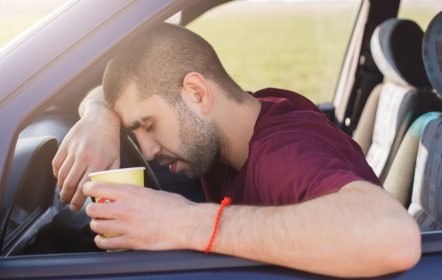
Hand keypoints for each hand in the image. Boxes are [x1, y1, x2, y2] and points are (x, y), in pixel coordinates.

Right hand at [52, 101, 120, 210]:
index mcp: (98, 162)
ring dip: (61, 188)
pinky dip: (56, 174)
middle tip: (68, 203)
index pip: (85, 187)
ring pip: (61, 175)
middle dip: (67, 197)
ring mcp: (72, 150)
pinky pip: (56, 164)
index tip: (76, 207)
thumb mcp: (116, 159)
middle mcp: (84, 157)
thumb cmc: (110, 141)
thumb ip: (110, 175)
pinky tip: (61, 179)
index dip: (78, 200)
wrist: (101, 119)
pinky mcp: (65, 145)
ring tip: (64, 194)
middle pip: (70, 184)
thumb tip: (105, 192)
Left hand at [83, 181, 198, 250]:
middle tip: (96, 210)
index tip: (88, 190)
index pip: (97, 187)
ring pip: (96, 226)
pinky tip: (103, 240)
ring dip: (96, 225)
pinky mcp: (129, 241)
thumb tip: (133, 196)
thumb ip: (139, 194)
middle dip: (92, 209)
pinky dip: (101, 241)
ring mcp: (125, 226)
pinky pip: (106, 243)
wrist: (186, 224)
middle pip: (92, 209)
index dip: (88, 188)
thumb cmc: (176, 207)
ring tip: (100, 225)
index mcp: (130, 192)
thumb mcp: (154, 192)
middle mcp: (123, 208)